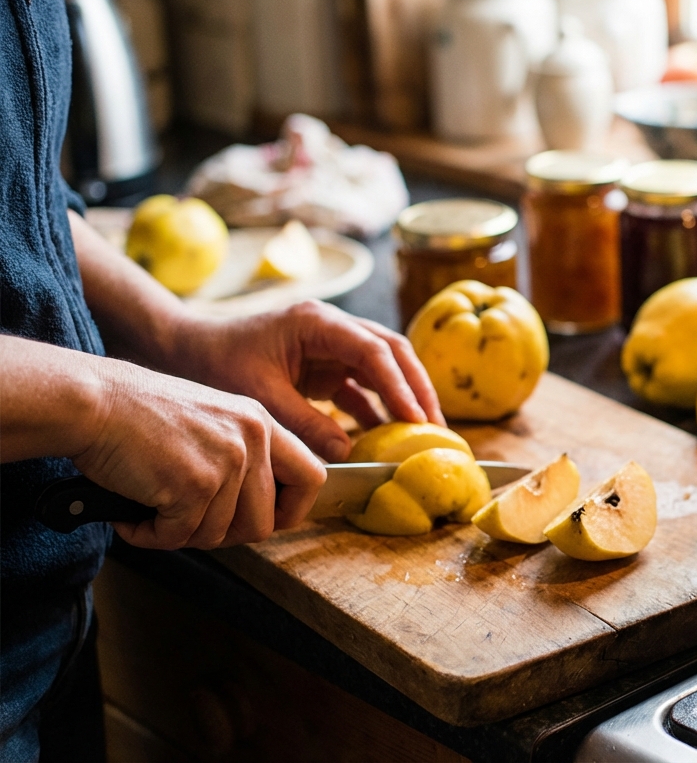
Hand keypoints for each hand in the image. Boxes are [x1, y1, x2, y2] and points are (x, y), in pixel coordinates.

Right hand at [74, 359, 325, 549]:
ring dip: (182, 535)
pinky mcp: (194, 484)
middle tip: (188, 523)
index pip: (312, 477)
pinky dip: (150, 536)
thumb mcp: (212, 421)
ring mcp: (227, 462)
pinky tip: (132, 514)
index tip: (266, 521)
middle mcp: (252, 440)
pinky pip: (180, 536)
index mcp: (261, 423)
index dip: (292, 511)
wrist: (92, 400)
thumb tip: (259, 513)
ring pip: (220, 535)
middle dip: (225, 535)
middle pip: (264, 522)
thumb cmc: (138, 414)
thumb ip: (242, 457)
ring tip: (152, 511)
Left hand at [165, 301, 444, 461]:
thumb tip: (347, 452)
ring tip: (423, 433)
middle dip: (417, 388)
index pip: (373, 350)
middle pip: (392, 351)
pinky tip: (386, 436)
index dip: (400, 386)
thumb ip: (304, 423)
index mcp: (316, 322)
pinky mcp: (323, 365)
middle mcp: (331, 327)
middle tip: (435, 427)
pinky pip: (361, 385)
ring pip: (383, 367)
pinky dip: (376, 408)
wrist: (183, 350)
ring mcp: (330, 345)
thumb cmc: (215, 364)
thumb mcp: (260, 396)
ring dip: (403, 397)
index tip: (416, 420)